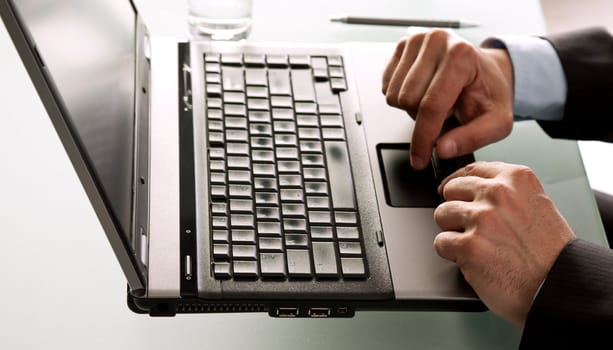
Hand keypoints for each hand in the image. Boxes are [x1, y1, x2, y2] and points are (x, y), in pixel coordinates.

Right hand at [382, 30, 514, 168]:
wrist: (486, 70)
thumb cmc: (490, 93)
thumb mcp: (497, 122)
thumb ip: (473, 138)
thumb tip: (443, 150)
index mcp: (461, 55)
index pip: (431, 105)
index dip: (423, 139)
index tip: (420, 159)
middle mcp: (437, 42)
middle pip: (408, 101)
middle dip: (423, 118)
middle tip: (446, 112)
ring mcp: (417, 40)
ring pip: (394, 96)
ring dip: (412, 108)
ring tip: (436, 100)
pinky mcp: (402, 45)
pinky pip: (387, 87)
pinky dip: (403, 97)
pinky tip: (423, 91)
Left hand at [433, 161, 575, 327]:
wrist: (559, 286)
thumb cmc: (550, 253)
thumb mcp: (536, 204)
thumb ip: (506, 192)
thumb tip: (473, 188)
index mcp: (516, 179)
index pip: (471, 170)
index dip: (459, 184)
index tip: (455, 192)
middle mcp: (498, 194)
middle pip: (451, 190)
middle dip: (456, 209)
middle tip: (472, 227)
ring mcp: (482, 219)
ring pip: (441, 214)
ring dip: (452, 231)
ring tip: (475, 245)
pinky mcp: (469, 246)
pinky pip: (440, 242)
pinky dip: (451, 254)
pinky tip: (472, 260)